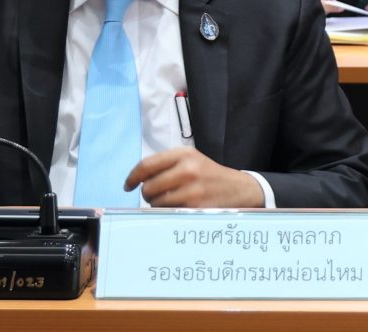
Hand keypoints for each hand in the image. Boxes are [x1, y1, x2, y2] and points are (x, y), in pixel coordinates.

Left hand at [124, 148, 264, 207]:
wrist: (239, 188)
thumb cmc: (208, 174)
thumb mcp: (191, 159)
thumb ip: (165, 165)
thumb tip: (137, 180)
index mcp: (183, 154)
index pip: (146, 165)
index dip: (132, 177)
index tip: (128, 185)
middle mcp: (188, 169)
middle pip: (149, 187)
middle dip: (147, 194)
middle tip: (155, 195)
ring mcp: (192, 190)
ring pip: (156, 203)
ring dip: (157, 205)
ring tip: (169, 201)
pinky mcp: (196, 208)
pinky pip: (168, 213)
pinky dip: (167, 213)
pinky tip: (176, 209)